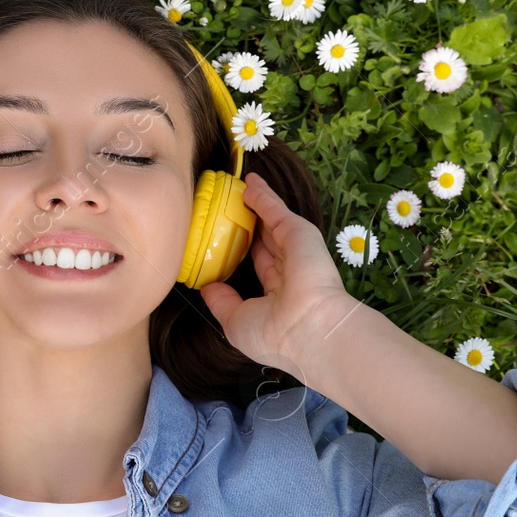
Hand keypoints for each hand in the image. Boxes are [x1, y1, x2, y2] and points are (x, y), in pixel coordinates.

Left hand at [197, 171, 354, 376]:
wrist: (308, 329)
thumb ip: (222, 302)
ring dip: (257, 202)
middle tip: (231, 205)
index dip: (245, 250)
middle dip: (250, 223)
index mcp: (279, 294)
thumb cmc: (273, 333)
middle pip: (265, 239)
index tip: (228, 238)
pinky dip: (263, 196)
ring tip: (239, 185)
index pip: (260, 265)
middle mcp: (290, 270)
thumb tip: (208, 287)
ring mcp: (296, 249)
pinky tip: (250, 183)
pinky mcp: (298, 232)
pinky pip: (275, 210)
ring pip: (271, 221)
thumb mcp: (236, 322)